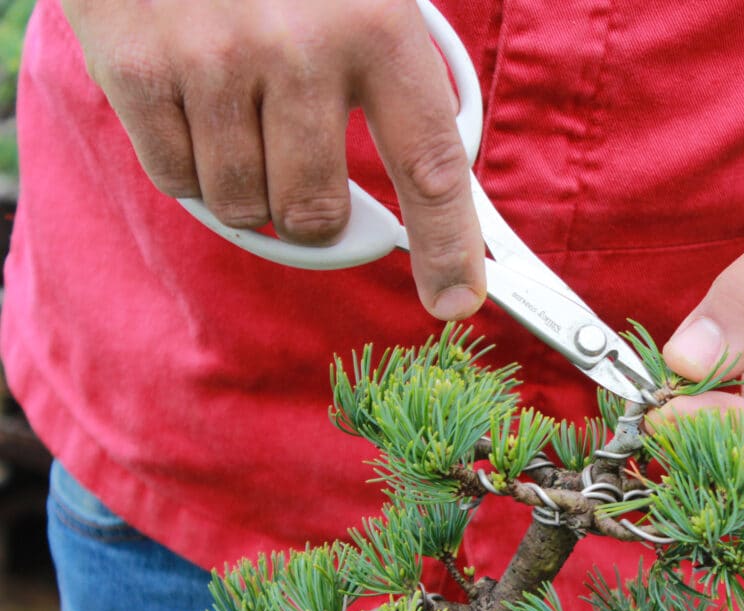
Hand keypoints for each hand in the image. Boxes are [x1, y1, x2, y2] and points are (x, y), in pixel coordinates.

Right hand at [63, 0, 484, 319]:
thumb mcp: (362, 3)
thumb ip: (396, 91)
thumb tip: (431, 203)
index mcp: (378, 28)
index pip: (431, 167)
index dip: (448, 247)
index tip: (456, 300)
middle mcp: (299, 49)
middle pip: (315, 214)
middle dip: (312, 216)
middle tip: (300, 169)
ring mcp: (214, 61)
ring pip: (243, 207)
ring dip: (246, 188)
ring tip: (239, 115)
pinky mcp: (139, 70)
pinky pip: (178, 182)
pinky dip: (190, 165)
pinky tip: (194, 104)